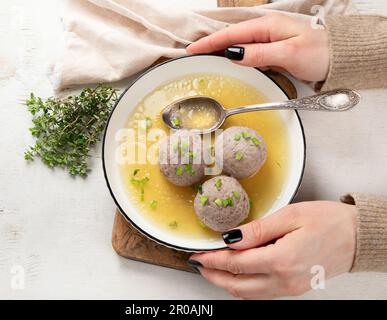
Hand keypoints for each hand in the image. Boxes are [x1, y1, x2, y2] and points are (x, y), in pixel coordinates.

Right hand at [186, 13, 329, 81]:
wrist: (340, 57)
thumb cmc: (319, 53)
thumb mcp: (288, 53)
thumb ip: (260, 53)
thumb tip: (234, 54)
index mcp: (268, 26)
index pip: (231, 34)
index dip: (210, 42)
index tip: (192, 50)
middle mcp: (266, 29)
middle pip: (232, 37)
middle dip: (211, 45)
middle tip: (192, 55)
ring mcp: (269, 39)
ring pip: (239, 44)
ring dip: (221, 50)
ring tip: (204, 58)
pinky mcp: (273, 49)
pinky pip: (248, 51)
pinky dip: (235, 55)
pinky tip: (228, 61)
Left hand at [189, 201, 356, 298]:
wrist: (357, 237)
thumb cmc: (328, 221)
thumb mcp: (289, 216)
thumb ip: (257, 230)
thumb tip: (230, 238)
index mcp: (281, 260)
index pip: (236, 264)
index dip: (213, 260)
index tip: (198, 254)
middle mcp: (284, 280)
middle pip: (237, 286)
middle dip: (213, 276)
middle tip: (198, 264)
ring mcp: (289, 288)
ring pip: (247, 294)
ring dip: (226, 283)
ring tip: (212, 269)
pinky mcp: (294, 288)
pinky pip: (261, 294)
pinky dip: (243, 286)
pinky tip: (236, 274)